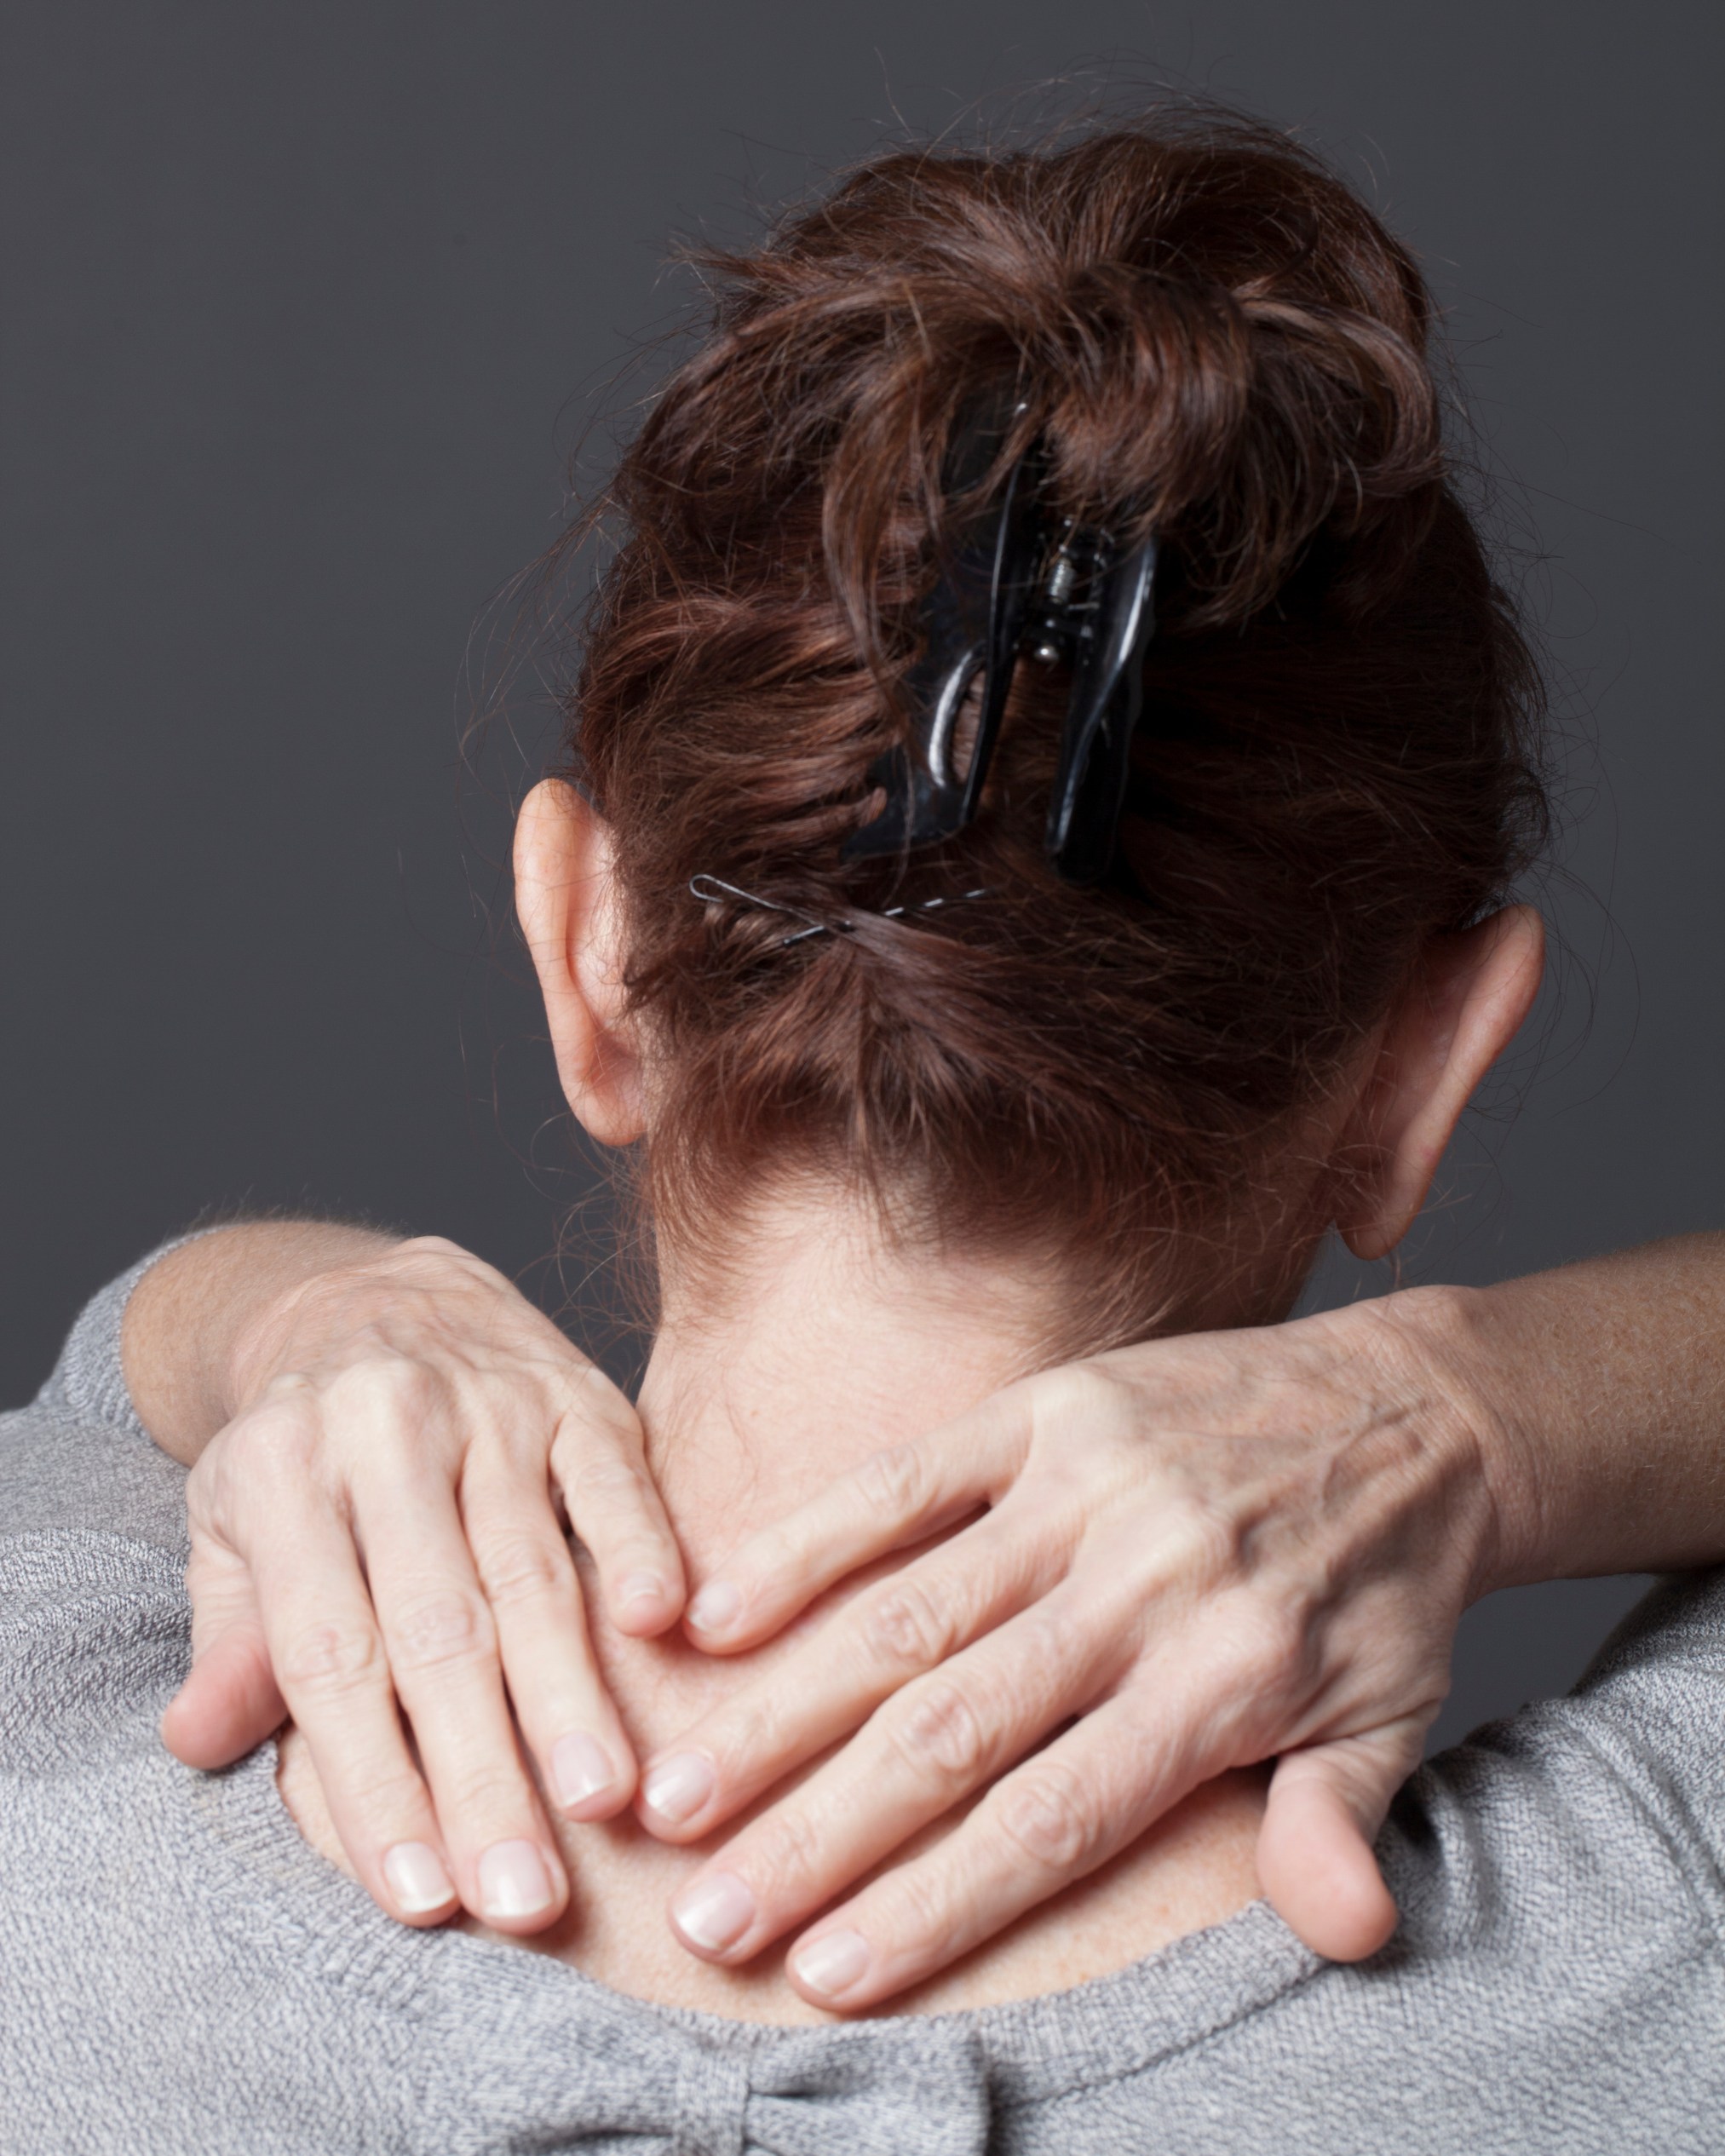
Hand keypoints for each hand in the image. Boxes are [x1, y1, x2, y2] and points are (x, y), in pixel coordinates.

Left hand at [159, 1236, 685, 1931]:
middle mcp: (385, 1428)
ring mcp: (490, 1405)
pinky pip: (615, 1477)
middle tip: (521, 1895)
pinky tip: (665, 1630)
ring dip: (570, 1694)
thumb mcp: (234, 1527)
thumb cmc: (304, 1451)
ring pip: (533, 1569)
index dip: (372, 1779)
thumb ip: (234, 1635)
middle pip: (437, 1627)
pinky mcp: (576, 1391)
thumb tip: (198, 1740)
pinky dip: (641, 1550)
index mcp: (283, 1470)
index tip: (416, 1897)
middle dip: (480, 1772)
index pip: (328, 1651)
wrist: (383, 1297)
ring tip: (603, 1807)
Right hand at [636, 1286, 1506, 2009]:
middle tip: (704, 1918)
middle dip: (818, 1837)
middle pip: (953, 1735)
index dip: (933, 1903)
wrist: (1421, 1407)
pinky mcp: (1054, 1409)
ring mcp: (1090, 1489)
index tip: (821, 1976)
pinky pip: (910, 1481)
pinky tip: (718, 1612)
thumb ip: (1339, 1823)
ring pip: (909, 1617)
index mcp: (1224, 1685)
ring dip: (781, 1711)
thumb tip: (1339, 1937)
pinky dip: (810, 1545)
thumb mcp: (1393, 1720)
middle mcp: (1144, 1589)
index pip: (1053, 1821)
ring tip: (675, 1792)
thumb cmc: (1384, 1590)